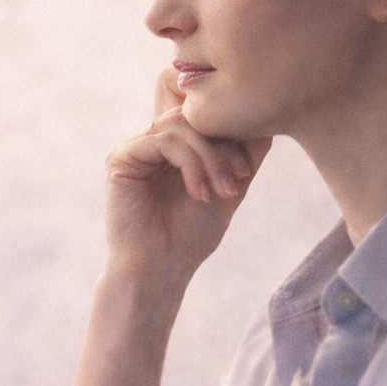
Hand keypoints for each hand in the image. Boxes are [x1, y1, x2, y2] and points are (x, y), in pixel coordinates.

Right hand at [103, 68, 271, 282]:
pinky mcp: (121, 158)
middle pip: (191, 116)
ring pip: (179, 126)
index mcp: (170, 147)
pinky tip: (200, 194)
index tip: (246, 170)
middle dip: (223, 146)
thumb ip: (242, 156)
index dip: (229, 132)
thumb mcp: (228, 189)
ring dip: (210, 158)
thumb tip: (265, 124)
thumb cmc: (190, 236)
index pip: (200, 117)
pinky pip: (163, 141)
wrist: (160, 270)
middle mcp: (149, 142)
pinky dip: (190, 164)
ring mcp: (133, 148)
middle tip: (241, 176)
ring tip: (223, 191)